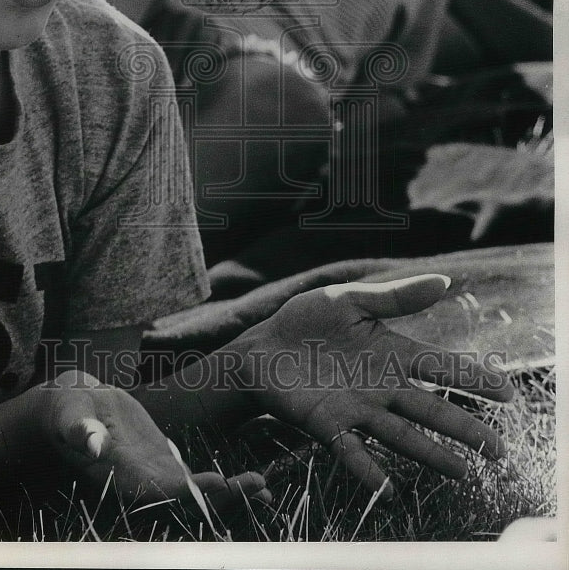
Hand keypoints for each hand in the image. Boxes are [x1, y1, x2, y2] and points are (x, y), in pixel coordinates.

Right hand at [36, 369, 270, 513]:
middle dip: (222, 497)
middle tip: (258, 485)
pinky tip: (255, 484)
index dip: (189, 491)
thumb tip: (91, 441)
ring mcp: (156, 475)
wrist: (71, 409)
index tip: (219, 481)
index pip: (159, 489)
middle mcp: (142, 483)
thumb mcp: (69, 415)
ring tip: (266, 490)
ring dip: (230, 494)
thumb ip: (79, 429)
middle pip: (187, 499)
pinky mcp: (165, 463)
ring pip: (198, 494)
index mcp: (121, 474)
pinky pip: (198, 480)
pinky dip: (225, 485)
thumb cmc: (66, 411)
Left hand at [235, 274, 512, 498]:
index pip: (440, 368)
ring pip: (401, 435)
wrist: (260, 347)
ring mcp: (356, 409)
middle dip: (465, 429)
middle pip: (430, 410)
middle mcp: (381, 387)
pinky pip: (351, 449)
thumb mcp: (349, 299)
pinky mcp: (327, 424)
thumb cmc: (305, 320)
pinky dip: (367, 469)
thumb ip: (395, 296)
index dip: (473, 380)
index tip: (507, 394)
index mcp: (390, 354)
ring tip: (462, 472)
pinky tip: (386, 487)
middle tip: (499, 450)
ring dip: (431, 454)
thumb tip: (445, 281)